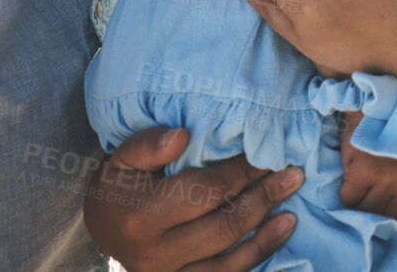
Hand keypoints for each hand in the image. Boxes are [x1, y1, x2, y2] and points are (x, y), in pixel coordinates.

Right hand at [84, 126, 300, 271]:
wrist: (103, 228)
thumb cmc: (120, 184)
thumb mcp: (122, 158)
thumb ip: (148, 144)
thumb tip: (182, 136)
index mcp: (142, 215)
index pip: (205, 191)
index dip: (242, 172)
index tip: (269, 151)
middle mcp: (156, 252)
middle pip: (223, 226)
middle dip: (262, 198)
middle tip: (293, 174)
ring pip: (228, 261)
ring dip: (266, 235)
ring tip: (293, 208)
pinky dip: (255, 258)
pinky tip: (278, 235)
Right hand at [338, 112, 396, 226]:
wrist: (374, 103)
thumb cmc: (392, 131)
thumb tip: (390, 215)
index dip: (394, 216)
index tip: (384, 209)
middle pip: (385, 217)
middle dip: (374, 209)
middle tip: (366, 196)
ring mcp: (386, 179)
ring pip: (365, 210)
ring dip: (358, 203)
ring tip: (359, 186)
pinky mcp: (363, 173)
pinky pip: (349, 199)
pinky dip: (345, 193)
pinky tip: (350, 177)